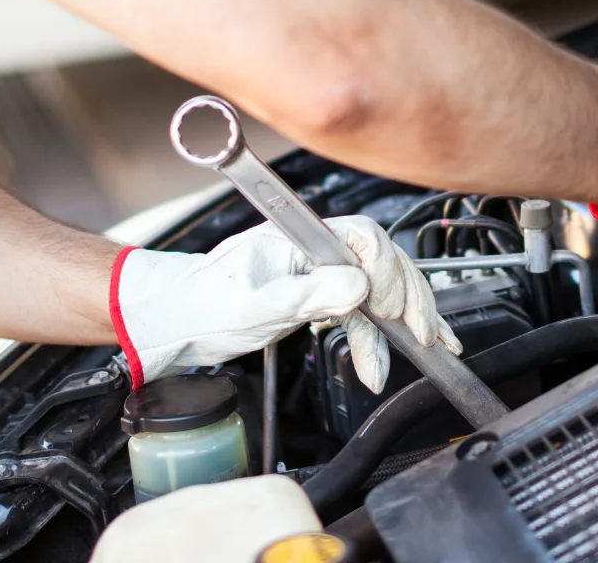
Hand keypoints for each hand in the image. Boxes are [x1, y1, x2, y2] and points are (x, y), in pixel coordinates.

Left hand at [110, 215, 458, 392]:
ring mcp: (319, 269)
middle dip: (408, 298)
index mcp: (300, 235)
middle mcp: (315, 246)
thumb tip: (357, 286)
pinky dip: (377, 338)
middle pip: (383, 260)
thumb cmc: (202, 304)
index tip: (389, 313)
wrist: (176, 320)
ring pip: (379, 287)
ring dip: (401, 322)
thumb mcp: (255, 305)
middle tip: (420, 336)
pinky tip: (383, 362)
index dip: (386, 274)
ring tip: (421, 351)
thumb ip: (307, 295)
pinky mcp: (318, 293)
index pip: (365, 238)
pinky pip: (360, 310)